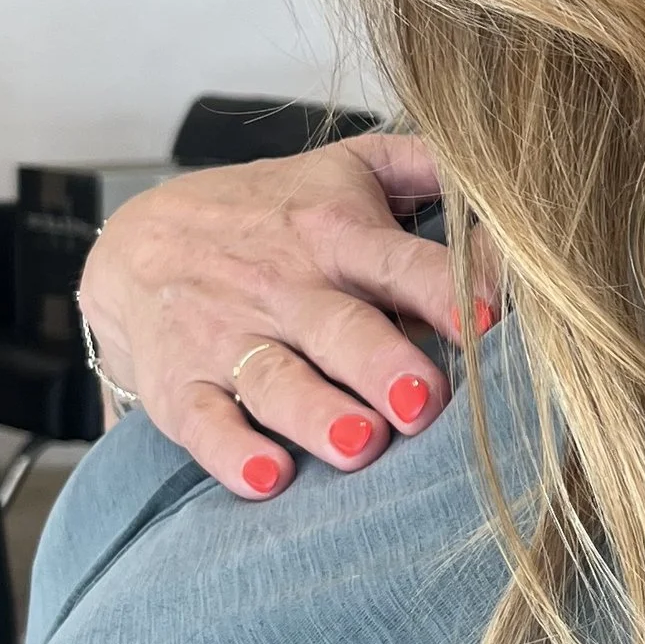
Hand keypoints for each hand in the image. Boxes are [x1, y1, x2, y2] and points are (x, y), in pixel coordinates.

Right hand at [76, 133, 500, 498]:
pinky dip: (231, 451)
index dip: (442, 287)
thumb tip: (507, 184)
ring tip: (360, 445)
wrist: (137, 241)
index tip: (485, 319)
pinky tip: (267, 478)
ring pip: (277, 381)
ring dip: (318, 415)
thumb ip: (428, 166)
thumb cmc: (269, 214)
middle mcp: (285, 287)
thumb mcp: (345, 169)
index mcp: (336, 234)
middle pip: (340, 329)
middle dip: (382, 364)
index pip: (396, 261)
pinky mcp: (181, 387)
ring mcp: (228, 339)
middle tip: (425, 402)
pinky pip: (204, 422)